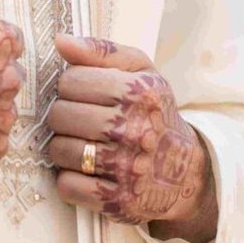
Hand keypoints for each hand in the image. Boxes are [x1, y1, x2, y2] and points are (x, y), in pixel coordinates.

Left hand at [42, 33, 214, 234]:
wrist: (184, 171)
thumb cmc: (154, 113)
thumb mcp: (141, 72)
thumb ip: (101, 51)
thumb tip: (61, 41)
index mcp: (139, 92)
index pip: (71, 81)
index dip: (70, 86)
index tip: (83, 94)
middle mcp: (134, 130)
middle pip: (60, 116)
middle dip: (63, 116)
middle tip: (79, 120)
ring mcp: (126, 168)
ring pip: (59, 150)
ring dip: (63, 148)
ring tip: (81, 144)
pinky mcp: (116, 201)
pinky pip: (67, 186)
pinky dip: (69, 179)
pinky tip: (86, 171)